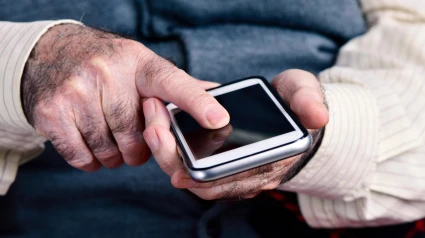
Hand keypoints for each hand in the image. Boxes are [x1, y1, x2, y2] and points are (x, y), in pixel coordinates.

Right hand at [21, 24, 228, 170]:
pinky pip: (82, 157)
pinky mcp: (52, 112)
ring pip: (110, 150)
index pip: (173, 83)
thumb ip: (177, 85)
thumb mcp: (141, 65)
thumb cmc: (107, 65)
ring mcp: (76, 91)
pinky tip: (92, 144)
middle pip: (137, 135)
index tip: (218, 119)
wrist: (52, 53)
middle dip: (139, 149)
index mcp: (138, 62)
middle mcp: (107, 73)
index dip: (197, 103)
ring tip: (112, 139)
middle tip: (134, 140)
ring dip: (115, 156)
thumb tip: (218, 95)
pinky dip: (91, 160)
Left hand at [142, 69, 327, 199]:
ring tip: (153, 124)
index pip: (235, 180)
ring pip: (196, 178)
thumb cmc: (295, 102)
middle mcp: (252, 173)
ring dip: (170, 156)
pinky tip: (162, 129)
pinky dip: (176, 152)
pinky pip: (196, 167)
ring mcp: (236, 171)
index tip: (178, 170)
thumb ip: (309, 101)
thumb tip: (317, 117)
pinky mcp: (224, 162)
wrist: (291, 110)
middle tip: (153, 129)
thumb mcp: (304, 93)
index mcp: (272, 160)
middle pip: (206, 183)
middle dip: (174, 161)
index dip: (207, 180)